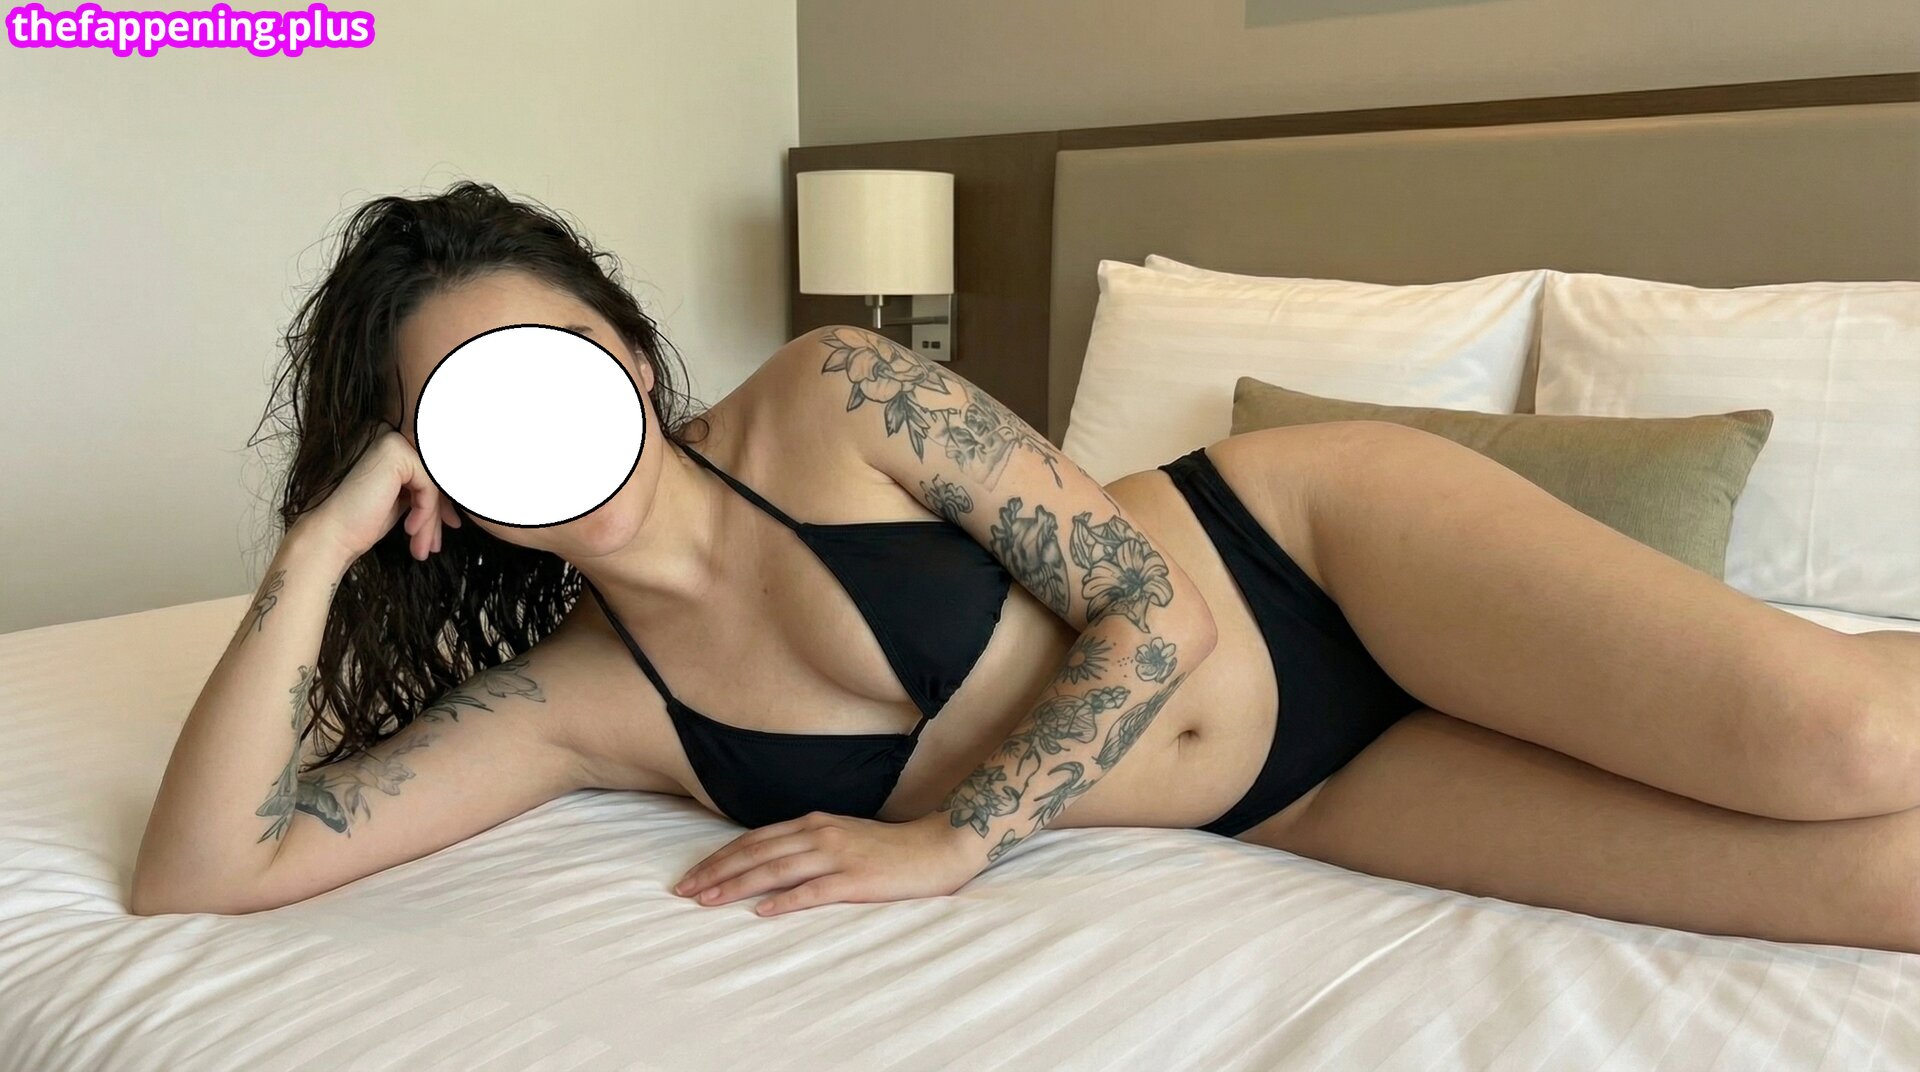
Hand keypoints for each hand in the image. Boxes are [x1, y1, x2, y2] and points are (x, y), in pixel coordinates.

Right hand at [290, 428, 461, 567]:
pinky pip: (429, 485)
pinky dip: (425, 512)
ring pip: (433, 482)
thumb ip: (421, 488)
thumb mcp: (399, 499)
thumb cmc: (358, 521)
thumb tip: (455, 495)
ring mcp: (390, 439)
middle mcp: (387, 433)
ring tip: (423, 547)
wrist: (328, 535)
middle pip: (433, 475)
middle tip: (434, 543)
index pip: (428, 470)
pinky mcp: (395, 452)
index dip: (440, 501)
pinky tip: (409, 529)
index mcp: (387, 443)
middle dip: (438, 513)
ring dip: (431, 520)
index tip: (447, 526)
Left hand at [672, 811, 983, 916]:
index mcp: (813, 822)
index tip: (692, 875)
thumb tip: (768, 865)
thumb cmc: (889, 849)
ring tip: (707, 901)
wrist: (938, 847)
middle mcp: (819, 833)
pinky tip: (761, 911)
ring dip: (737, 885)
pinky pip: (812, 891)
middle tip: (684, 891)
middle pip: (755, 852)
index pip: (754, 840)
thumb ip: (807, 846)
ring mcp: (837, 855)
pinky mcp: (855, 879)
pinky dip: (784, 900)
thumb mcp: (841, 837)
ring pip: (775, 869)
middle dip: (716, 871)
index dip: (720, 857)